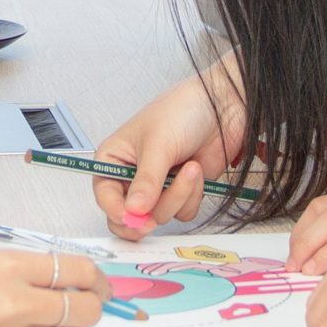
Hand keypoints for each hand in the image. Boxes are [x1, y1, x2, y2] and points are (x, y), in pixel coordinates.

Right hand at [92, 63, 245, 240]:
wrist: (222, 107)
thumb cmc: (182, 110)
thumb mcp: (159, 144)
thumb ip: (146, 181)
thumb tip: (134, 210)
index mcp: (115, 158)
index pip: (104, 195)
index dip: (115, 209)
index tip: (130, 216)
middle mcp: (133, 175)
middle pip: (127, 215)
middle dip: (144, 218)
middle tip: (152, 220)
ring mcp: (158, 186)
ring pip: (159, 215)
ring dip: (177, 196)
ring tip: (188, 168)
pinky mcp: (181, 192)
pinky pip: (182, 212)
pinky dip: (192, 195)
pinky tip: (196, 171)